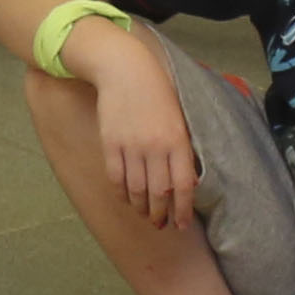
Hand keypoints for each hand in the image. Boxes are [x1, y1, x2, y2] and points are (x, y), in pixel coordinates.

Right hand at [91, 62, 198, 228]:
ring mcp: (131, 146)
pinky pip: (116, 178)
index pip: (183, 184)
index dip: (183, 209)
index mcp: (177, 139)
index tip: (182, 223)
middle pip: (159, 192)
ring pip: (136, 189)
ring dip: (141, 208)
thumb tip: (184, 180)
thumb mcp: (179, 116)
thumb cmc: (157, 91)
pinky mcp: (110, 144)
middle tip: (162, 224)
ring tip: (146, 215)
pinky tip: (127, 199)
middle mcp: (155, 146)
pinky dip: (122, 194)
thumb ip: (182, 146)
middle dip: (161, 214)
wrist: (124, 69)